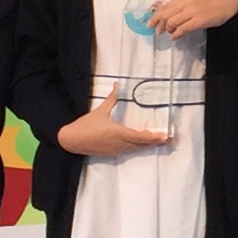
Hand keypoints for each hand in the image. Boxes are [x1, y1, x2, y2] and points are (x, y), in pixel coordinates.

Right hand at [56, 102, 171, 157]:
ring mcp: (115, 150)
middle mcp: (119, 144)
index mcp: (118, 133)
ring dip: (146, 145)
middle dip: (154, 142)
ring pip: (135, 149)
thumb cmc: (85, 125)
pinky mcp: (111, 153)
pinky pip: (128, 151)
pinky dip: (137, 148)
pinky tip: (141, 145)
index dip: (153, 137)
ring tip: (157, 141)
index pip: (140, 137)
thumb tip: (117, 85)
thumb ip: (112, 98)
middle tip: (166, 139)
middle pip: (141, 145)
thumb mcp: (100, 111)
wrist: (71, 140)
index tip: (164, 136)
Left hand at [148, 0, 237, 39]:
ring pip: (172, 22)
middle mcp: (186, 2)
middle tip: (158, 31)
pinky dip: (176, 34)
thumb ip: (181, 4)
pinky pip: (182, 29)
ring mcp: (192, 11)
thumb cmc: (212, 1)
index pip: (165, 6)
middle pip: (166, 15)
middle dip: (160, 24)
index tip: (151, 23)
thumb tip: (167, 14)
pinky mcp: (199, 20)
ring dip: (169, 29)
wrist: (229, 3)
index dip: (156, 16)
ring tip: (170, 33)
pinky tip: (175, 37)